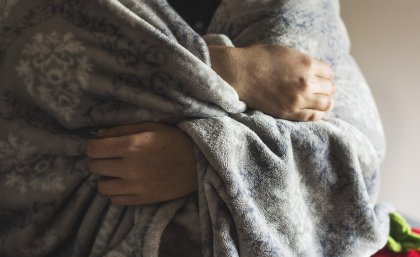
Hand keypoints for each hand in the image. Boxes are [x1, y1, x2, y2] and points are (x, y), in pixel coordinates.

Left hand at [84, 122, 197, 204]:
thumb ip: (122, 129)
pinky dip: (115, 191)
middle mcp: (130, 168)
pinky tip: (123, 183)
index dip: (92, 146)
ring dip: (104, 178)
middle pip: (94, 167)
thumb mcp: (150, 126)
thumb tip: (96, 135)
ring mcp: (137, 187)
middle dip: (98, 160)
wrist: (198, 162)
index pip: (93, 149)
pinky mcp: (143, 200)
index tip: (99, 145)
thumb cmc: (174, 140)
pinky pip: (116, 200)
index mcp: (131, 146)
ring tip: (115, 172)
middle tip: (108, 156)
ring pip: (102, 187)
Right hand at [209, 44, 335, 120]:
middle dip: (327, 88)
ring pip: (326, 104)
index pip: (329, 73)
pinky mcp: (289, 112)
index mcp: (307, 64)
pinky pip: (312, 116)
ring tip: (322, 101)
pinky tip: (317, 111)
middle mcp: (306, 82)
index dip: (325, 75)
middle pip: (330, 89)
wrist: (240, 73)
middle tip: (321, 89)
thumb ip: (304, 62)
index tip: (321, 78)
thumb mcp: (287, 52)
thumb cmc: (260, 58)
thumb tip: (316, 71)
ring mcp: (298, 99)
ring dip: (326, 102)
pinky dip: (318, 114)